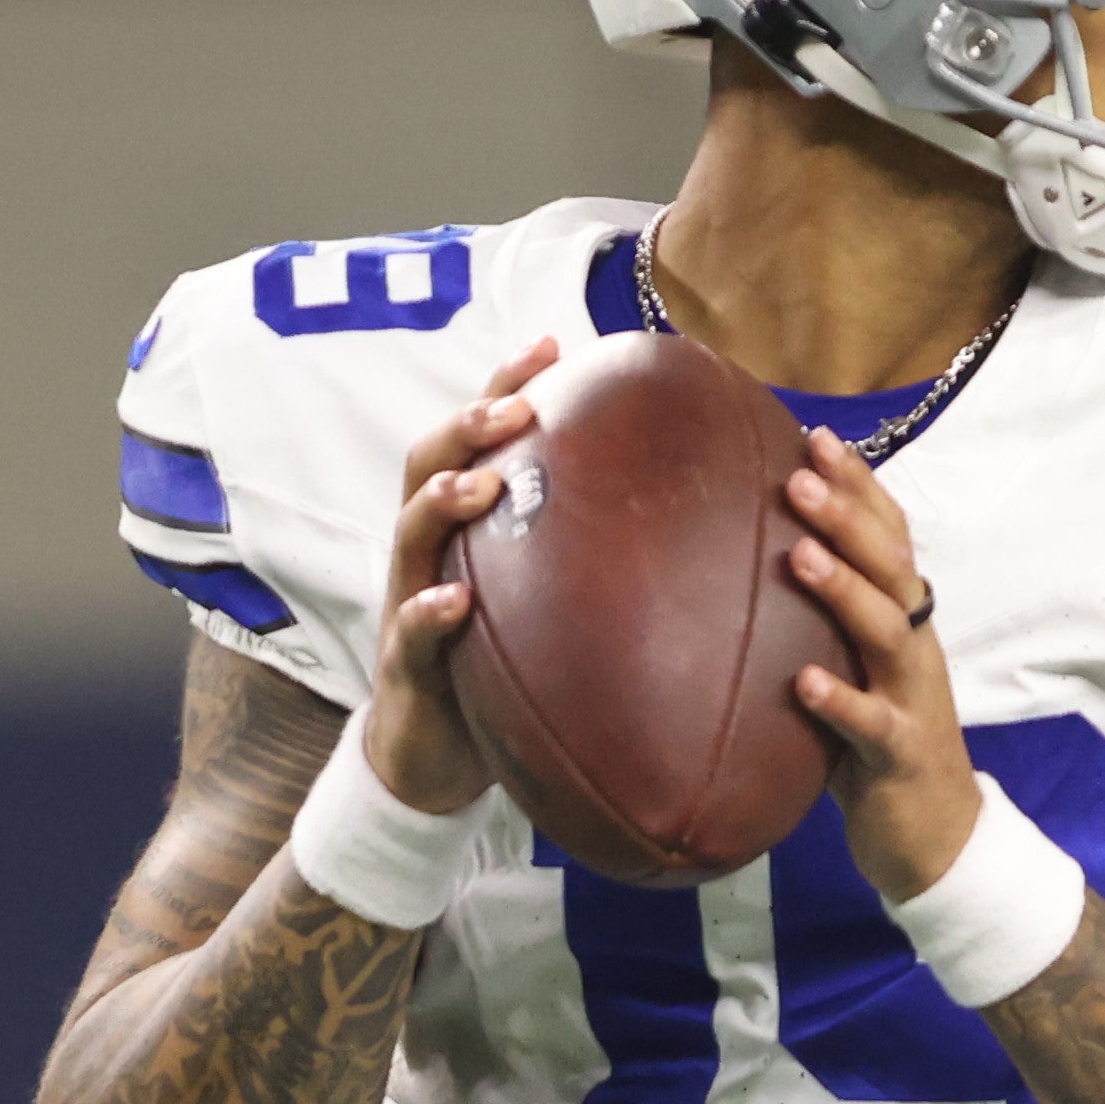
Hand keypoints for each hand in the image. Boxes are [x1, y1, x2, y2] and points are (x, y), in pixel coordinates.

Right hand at [356, 339, 559, 815]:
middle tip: (520, 405)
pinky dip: (430, 611)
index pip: (478, 437)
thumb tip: (698, 516)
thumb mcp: (547, 601)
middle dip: (472, 423)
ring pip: (413, 530)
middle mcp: (430, 550)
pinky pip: (411, 631)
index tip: (557, 344)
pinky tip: (456, 602)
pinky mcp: (406, 664)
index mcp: (465, 526)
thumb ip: (590, 554)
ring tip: (484, 480)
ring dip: (446, 498)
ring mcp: (410, 600)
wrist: (439, 759)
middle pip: (432, 460)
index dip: (507, 385)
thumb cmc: (502, 669)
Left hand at [777, 451, 974, 887]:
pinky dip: (840, 700)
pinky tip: (804, 683)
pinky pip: (872, 724)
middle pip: (891, 567)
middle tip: (799, 476)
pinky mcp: (902, 755)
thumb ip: (816, 624)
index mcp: (904, 621)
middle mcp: (914, 648)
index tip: (816, 437)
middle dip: (849, 517)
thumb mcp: (851, 671)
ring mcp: (912, 699)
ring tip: (800, 556)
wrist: (937, 837)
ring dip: (845, 590)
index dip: (860, 487)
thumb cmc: (877, 746)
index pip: (890, 537)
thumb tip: (743, 570)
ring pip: (887, 632)